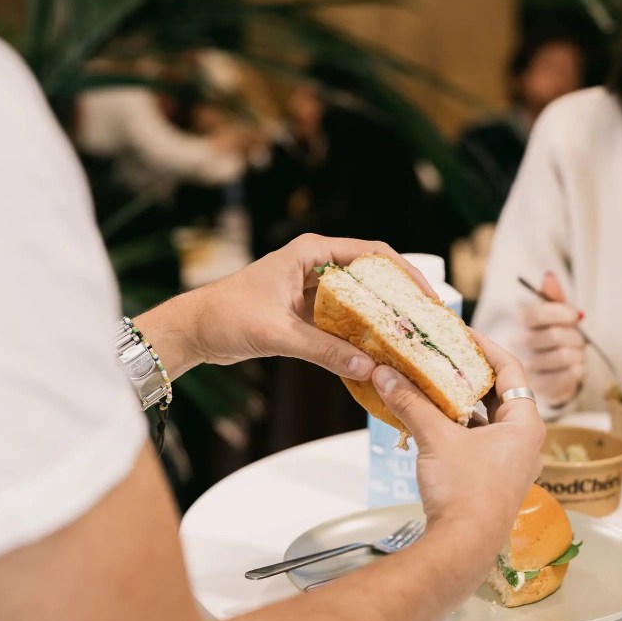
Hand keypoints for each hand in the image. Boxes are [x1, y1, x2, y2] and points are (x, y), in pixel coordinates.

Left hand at [135, 234, 436, 379]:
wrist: (194, 331)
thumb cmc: (226, 317)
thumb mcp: (278, 334)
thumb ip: (322, 350)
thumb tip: (366, 367)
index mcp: (311, 253)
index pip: (372, 254)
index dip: (404, 273)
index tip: (426, 297)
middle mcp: (317, 265)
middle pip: (373, 276)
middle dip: (400, 297)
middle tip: (427, 322)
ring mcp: (314, 288)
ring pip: (361, 299)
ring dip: (383, 317)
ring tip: (411, 338)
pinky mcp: (308, 310)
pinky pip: (345, 319)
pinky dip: (362, 333)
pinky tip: (379, 352)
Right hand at [372, 331, 545, 533]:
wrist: (462, 548)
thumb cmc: (464, 492)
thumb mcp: (435, 438)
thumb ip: (411, 402)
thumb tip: (385, 373)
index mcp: (526, 424)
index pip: (511, 369)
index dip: (485, 346)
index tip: (461, 332)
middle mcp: (527, 441)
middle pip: (499, 393)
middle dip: (467, 374)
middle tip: (441, 355)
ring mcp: (513, 462)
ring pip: (488, 418)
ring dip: (460, 401)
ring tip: (431, 382)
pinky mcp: (496, 478)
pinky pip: (480, 440)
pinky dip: (459, 426)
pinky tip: (431, 418)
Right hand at [520, 272, 585, 407]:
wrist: (556, 373)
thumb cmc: (557, 338)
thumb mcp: (558, 315)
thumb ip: (554, 296)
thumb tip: (549, 276)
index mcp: (523, 324)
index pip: (536, 314)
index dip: (559, 313)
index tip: (575, 316)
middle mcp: (520, 345)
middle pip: (553, 336)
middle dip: (574, 337)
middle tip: (579, 340)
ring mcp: (529, 368)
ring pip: (564, 356)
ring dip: (578, 354)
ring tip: (576, 354)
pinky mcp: (541, 388)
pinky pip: (567, 376)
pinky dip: (578, 370)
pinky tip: (575, 368)